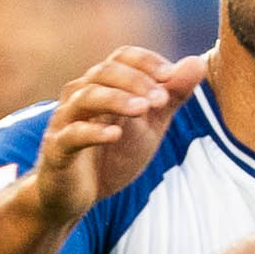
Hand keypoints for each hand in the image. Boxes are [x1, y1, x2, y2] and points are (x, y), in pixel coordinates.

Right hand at [26, 48, 207, 221]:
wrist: (76, 194)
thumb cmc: (113, 154)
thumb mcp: (151, 124)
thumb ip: (173, 95)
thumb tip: (198, 62)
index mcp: (103, 86)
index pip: (121, 58)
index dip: (146, 62)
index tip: (171, 75)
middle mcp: (80, 96)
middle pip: (103, 72)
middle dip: (135, 81)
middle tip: (162, 99)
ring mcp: (66, 122)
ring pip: (85, 98)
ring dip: (115, 99)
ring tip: (142, 108)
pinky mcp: (57, 149)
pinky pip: (71, 135)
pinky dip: (92, 132)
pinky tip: (115, 134)